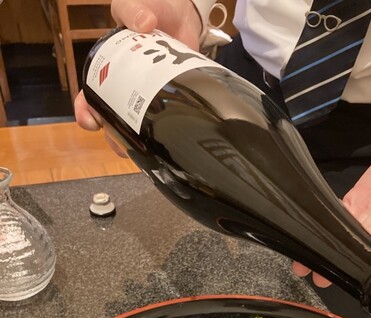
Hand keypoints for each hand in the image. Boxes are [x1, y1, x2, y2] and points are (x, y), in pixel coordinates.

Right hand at [74, 0, 201, 134]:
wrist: (186, 14)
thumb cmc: (152, 8)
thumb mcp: (134, 5)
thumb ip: (134, 10)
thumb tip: (144, 24)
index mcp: (110, 68)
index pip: (90, 94)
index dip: (86, 111)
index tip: (90, 122)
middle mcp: (127, 85)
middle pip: (113, 117)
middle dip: (113, 136)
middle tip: (121, 146)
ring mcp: (149, 94)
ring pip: (137, 124)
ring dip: (136, 140)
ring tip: (142, 151)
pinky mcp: (171, 97)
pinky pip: (163, 119)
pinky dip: (161, 132)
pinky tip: (164, 143)